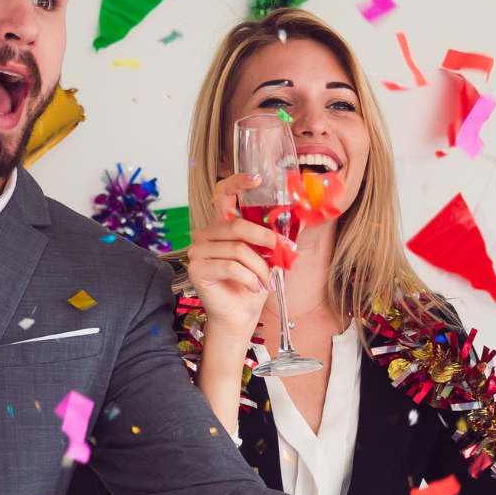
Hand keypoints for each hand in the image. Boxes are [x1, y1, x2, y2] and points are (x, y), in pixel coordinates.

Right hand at [186, 174, 286, 333]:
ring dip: (260, 268)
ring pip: (237, 250)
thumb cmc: (252, 286)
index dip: (238, 182)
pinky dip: (249, 278)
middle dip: (265, 239)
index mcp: (222, 227)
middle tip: (282, 252)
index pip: (223, 194)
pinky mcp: (197, 269)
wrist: (239, 316)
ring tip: (267, 282)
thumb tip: (298, 223)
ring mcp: (198, 251)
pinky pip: (230, 267)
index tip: (258, 178)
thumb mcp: (268, 258)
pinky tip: (254, 287)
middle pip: (237, 225)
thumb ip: (275, 240)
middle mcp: (206, 235)